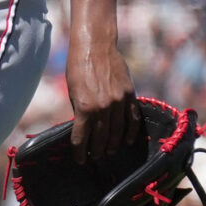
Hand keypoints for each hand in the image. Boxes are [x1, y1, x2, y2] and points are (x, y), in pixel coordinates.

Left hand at [68, 41, 136, 161]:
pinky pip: (133, 118)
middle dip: (97, 150)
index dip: (80, 151)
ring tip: (109, 152)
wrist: (95, 45)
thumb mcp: (72, 91)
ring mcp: (119, 101)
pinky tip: (128, 140)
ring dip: (113, 144)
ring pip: (118, 131)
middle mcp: (103, 107)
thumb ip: (80, 111)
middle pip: (101, 138)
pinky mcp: (130, 94)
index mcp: (85, 107)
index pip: (82, 137)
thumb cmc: (78, 67)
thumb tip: (84, 130)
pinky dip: (131, 132)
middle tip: (95, 158)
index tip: (80, 160)